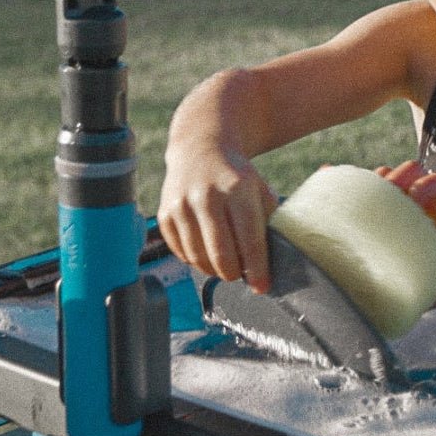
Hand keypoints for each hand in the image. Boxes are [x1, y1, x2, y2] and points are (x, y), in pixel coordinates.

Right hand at [157, 145, 278, 291]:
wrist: (200, 149)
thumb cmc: (237, 177)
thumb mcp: (260, 190)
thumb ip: (268, 222)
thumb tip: (270, 262)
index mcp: (237, 190)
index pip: (250, 240)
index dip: (257, 269)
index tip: (262, 286)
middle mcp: (207, 197)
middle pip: (222, 255)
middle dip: (234, 274)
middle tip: (242, 274)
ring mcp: (182, 205)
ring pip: (199, 258)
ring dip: (214, 269)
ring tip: (225, 263)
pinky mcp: (165, 214)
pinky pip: (182, 253)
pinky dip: (196, 260)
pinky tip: (206, 251)